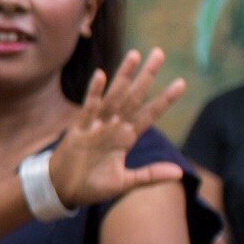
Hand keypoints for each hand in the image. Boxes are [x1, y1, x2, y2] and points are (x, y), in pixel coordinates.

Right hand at [36, 47, 189, 211]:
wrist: (62, 191)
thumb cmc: (92, 186)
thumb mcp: (125, 183)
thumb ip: (150, 175)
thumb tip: (179, 174)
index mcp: (126, 138)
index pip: (149, 114)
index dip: (164, 99)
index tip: (181, 83)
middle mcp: (114, 126)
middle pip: (134, 96)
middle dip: (147, 75)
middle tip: (159, 52)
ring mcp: (97, 126)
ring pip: (114, 96)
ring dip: (124, 76)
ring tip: (134, 55)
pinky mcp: (79, 129)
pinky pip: (88, 108)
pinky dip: (94, 93)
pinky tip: (100, 76)